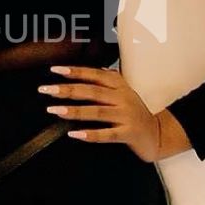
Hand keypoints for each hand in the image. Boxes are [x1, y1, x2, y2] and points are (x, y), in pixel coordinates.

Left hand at [37, 64, 171, 162]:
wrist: (157, 134)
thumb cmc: (135, 112)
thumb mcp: (123, 92)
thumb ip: (106, 81)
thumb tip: (86, 71)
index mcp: (120, 85)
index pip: (94, 75)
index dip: (74, 72)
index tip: (55, 70)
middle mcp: (123, 98)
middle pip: (91, 92)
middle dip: (67, 90)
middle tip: (47, 89)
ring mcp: (126, 116)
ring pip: (97, 112)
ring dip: (74, 111)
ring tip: (55, 110)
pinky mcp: (129, 134)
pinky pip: (107, 134)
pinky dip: (90, 134)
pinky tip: (75, 134)